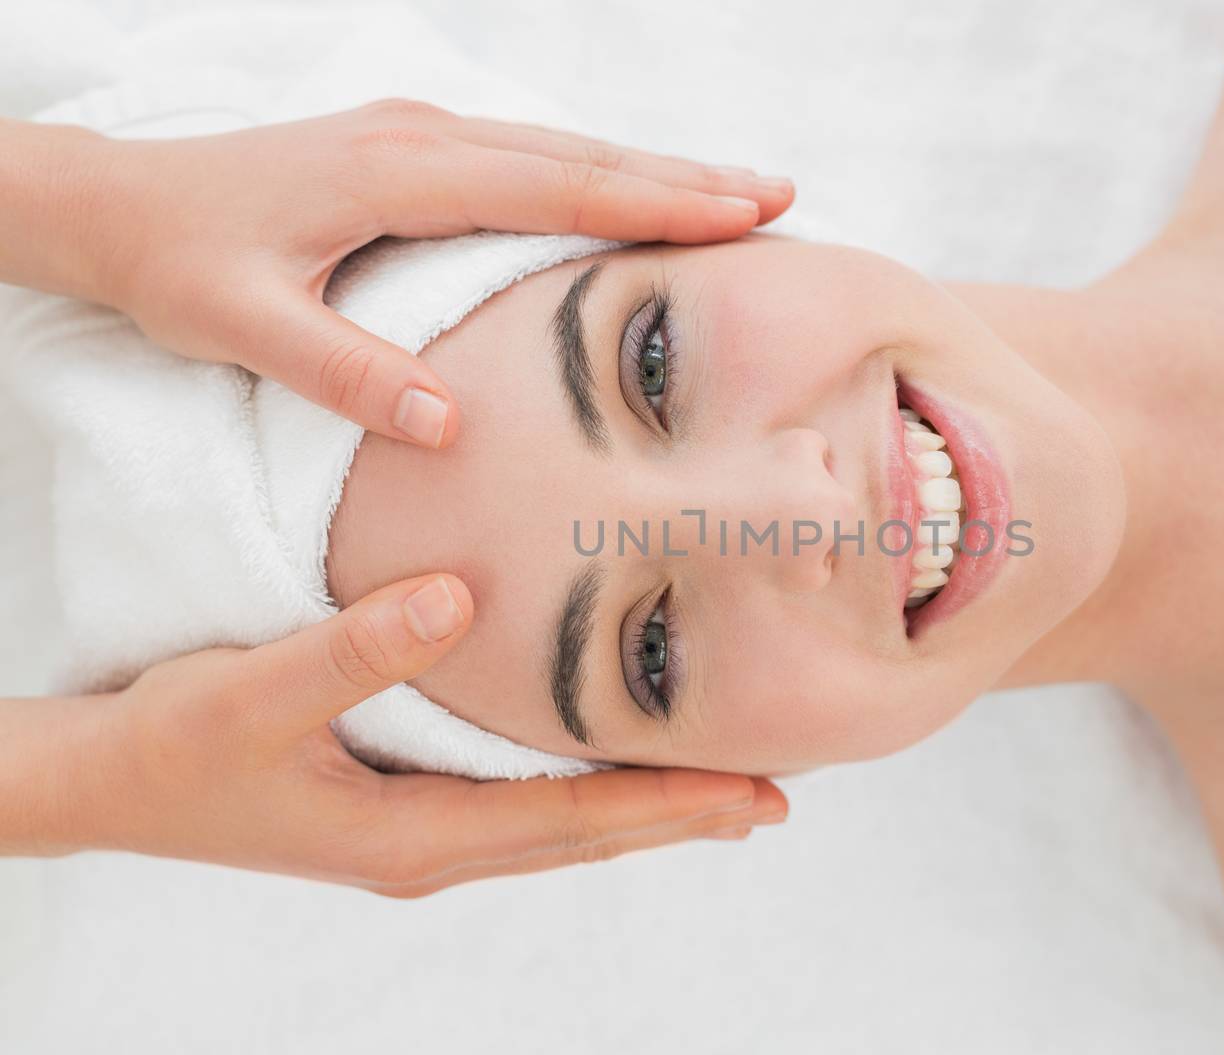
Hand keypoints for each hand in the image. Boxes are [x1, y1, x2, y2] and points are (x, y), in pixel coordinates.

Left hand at [0, 101, 793, 446]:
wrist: (116, 204)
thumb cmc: (178, 264)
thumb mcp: (243, 325)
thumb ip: (343, 374)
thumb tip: (451, 424)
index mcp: (393, 175)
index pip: (551, 187)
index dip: (652, 200)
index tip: (741, 211)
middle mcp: (420, 139)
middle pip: (579, 154)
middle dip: (685, 173)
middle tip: (782, 195)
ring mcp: (419, 136)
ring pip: (563, 149)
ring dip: (654, 168)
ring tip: (741, 190)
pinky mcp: (413, 148)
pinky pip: (531, 157)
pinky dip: (601, 173)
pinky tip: (640, 192)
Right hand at [2, 573, 785, 894]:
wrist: (103, 784)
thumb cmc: (170, 747)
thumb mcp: (252, 693)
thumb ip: (355, 649)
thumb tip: (453, 599)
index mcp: (415, 835)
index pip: (575, 823)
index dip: (668, 806)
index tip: (754, 795)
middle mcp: (431, 846)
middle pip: (587, 837)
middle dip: (680, 817)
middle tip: (772, 798)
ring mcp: (418, 832)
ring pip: (560, 829)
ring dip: (641, 809)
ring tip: (718, 790)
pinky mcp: (401, 807)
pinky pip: (521, 807)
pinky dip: (583, 791)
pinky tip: (607, 766)